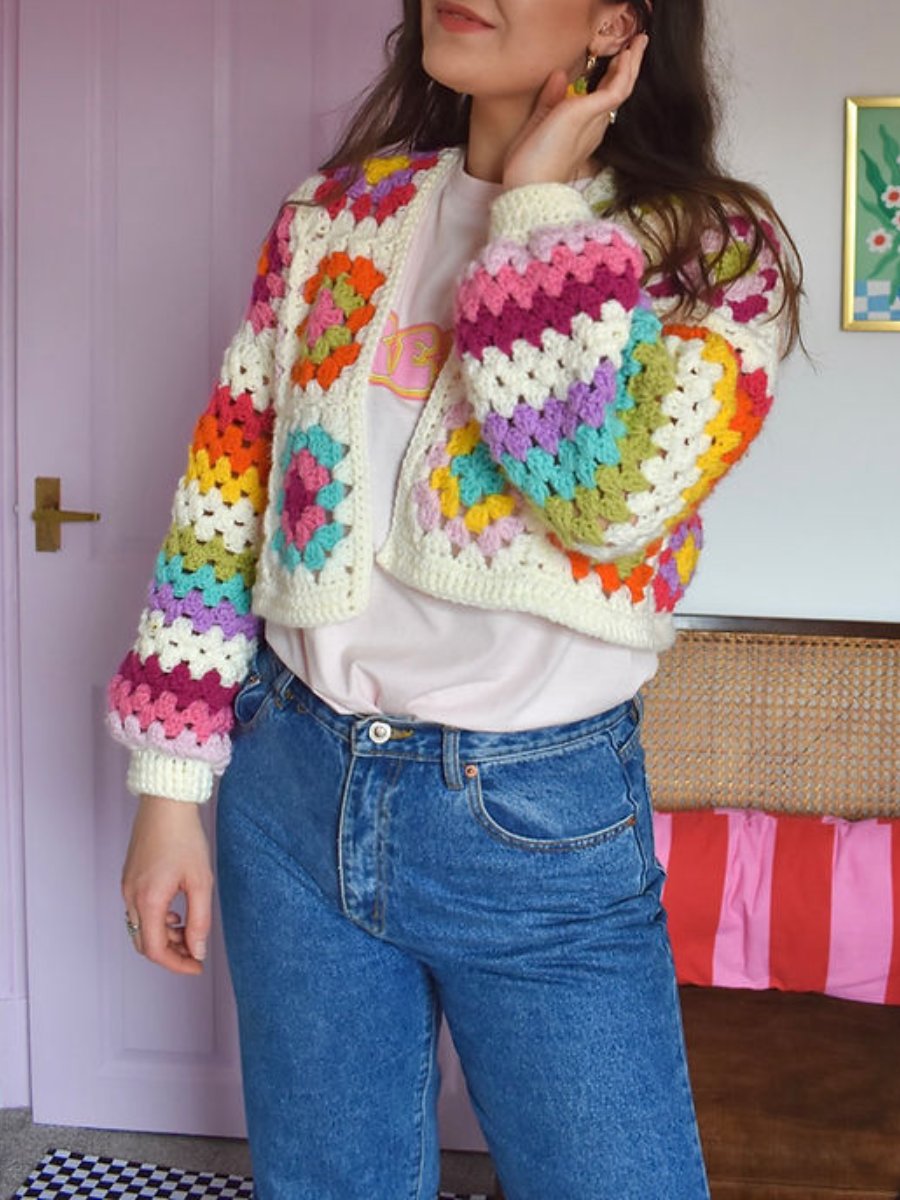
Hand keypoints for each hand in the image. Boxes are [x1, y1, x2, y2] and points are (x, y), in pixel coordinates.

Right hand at [121, 794, 213, 975]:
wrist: (166, 803)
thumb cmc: (185, 837)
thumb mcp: (200, 881)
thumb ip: (199, 920)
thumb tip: (197, 950)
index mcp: (148, 900)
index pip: (155, 950)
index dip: (177, 964)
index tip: (197, 966)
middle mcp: (131, 897)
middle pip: (144, 943)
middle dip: (170, 953)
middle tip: (195, 952)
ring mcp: (127, 887)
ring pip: (140, 927)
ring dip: (163, 937)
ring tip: (188, 931)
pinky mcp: (129, 878)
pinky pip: (137, 911)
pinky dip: (156, 920)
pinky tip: (176, 913)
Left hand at [502, 34, 648, 189]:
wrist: (528, 188)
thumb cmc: (528, 168)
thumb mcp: (536, 126)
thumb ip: (549, 101)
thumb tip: (560, 74)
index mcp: (581, 131)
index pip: (600, 100)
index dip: (610, 78)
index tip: (617, 59)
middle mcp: (592, 127)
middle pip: (617, 92)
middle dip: (628, 67)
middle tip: (636, 45)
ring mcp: (592, 121)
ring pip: (621, 88)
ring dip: (631, 64)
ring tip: (639, 41)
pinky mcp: (588, 116)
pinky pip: (615, 90)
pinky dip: (624, 71)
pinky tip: (627, 54)